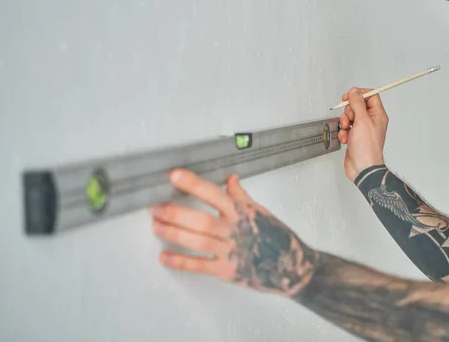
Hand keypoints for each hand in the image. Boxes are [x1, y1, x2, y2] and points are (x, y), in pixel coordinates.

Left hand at [150, 169, 318, 297]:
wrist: (294, 269)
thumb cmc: (278, 238)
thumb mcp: (261, 213)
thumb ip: (242, 197)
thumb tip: (230, 178)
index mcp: (243, 213)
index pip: (214, 194)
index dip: (193, 184)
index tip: (174, 176)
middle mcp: (236, 230)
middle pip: (201, 220)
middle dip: (175, 213)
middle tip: (154, 206)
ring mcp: (232, 252)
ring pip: (199, 241)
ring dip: (175, 233)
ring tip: (156, 226)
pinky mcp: (228, 272)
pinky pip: (201, 266)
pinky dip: (182, 262)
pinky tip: (164, 257)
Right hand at [338, 87, 387, 181]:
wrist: (362, 167)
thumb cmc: (367, 148)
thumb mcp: (362, 121)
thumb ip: (358, 104)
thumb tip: (355, 92)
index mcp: (378, 115)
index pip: (371, 96)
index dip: (359, 94)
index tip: (349, 96)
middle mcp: (371, 121)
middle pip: (358, 106)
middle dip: (349, 111)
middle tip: (350, 118)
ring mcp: (363, 129)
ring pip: (350, 117)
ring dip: (344, 122)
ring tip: (347, 130)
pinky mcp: (355, 137)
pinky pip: (346, 128)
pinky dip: (343, 132)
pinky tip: (346, 138)